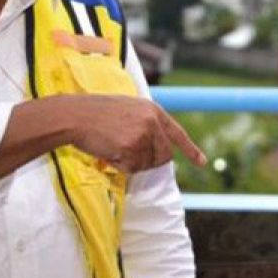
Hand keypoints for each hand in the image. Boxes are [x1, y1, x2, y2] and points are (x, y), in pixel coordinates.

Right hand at [62, 95, 206, 172]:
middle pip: (164, 156)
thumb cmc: (95, 113)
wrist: (74, 115)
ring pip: (147, 164)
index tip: (202, 163)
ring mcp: (143, 134)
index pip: (177, 133)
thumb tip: (156, 147)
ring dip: (130, 163)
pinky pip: (131, 168)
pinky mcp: (132, 147)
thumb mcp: (127, 109)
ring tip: (113, 146)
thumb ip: (145, 123)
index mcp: (153, 110)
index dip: (191, 150)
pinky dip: (120, 166)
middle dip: (149, 161)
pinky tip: (108, 152)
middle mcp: (152, 121)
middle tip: (127, 155)